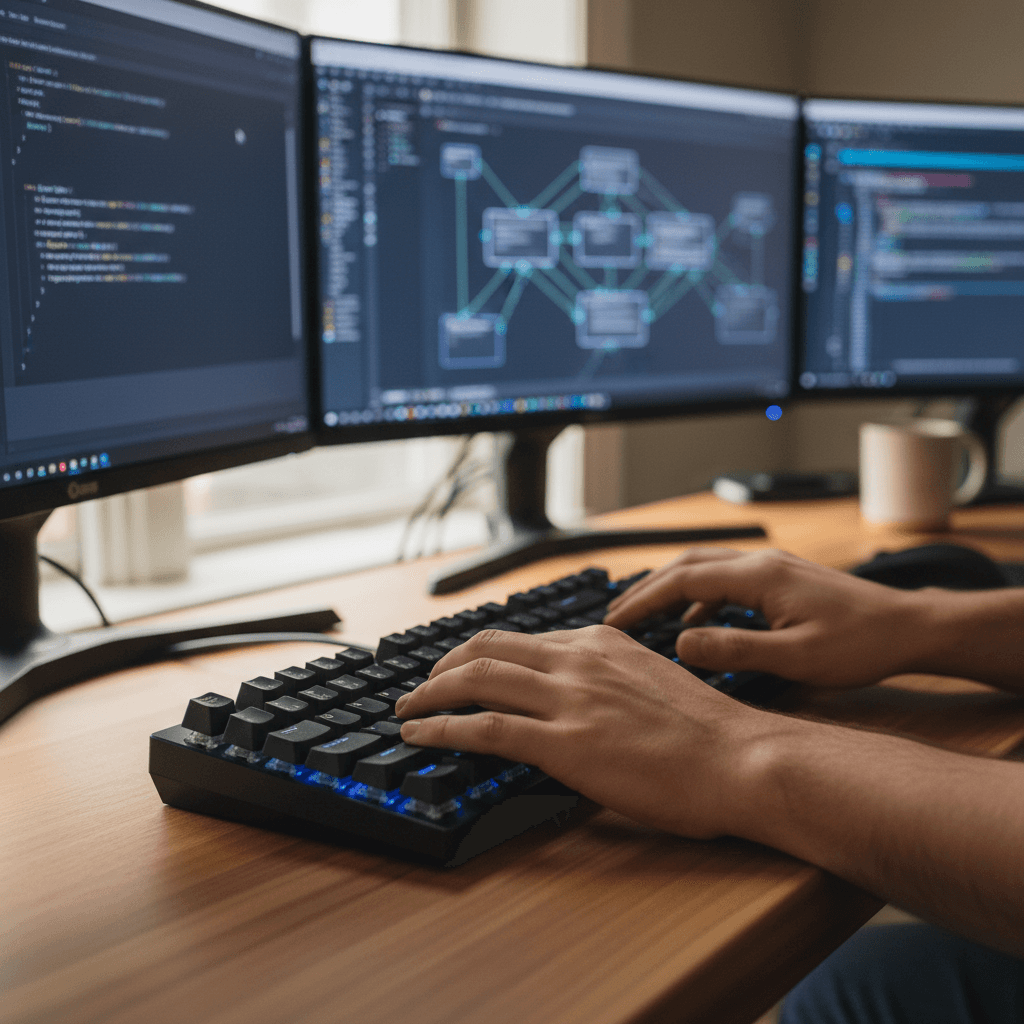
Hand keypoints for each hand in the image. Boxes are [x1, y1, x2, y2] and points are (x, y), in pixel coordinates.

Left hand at [396, 626, 766, 838]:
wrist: (743, 759)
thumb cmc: (708, 733)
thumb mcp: (650, 682)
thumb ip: (606, 680)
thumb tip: (575, 699)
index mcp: (600, 642)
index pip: (521, 638)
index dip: (479, 653)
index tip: (459, 667)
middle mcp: (579, 660)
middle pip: (486, 649)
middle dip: (442, 667)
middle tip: (422, 687)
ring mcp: (571, 699)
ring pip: (477, 680)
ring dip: (430, 696)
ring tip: (407, 712)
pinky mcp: (567, 743)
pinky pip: (486, 728)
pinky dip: (443, 730)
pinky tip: (421, 738)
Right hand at [603, 548, 928, 688]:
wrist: (910, 628)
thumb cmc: (860, 644)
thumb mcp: (796, 658)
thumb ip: (735, 649)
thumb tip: (681, 644)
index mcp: (759, 576)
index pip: (682, 580)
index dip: (643, 601)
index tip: (615, 623)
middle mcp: (761, 563)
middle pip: (686, 565)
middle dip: (647, 589)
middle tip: (617, 616)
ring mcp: (772, 567)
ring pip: (704, 568)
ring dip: (670, 589)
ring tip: (644, 617)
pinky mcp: (781, 578)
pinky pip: (725, 579)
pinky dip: (698, 596)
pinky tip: (694, 623)